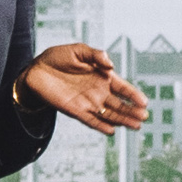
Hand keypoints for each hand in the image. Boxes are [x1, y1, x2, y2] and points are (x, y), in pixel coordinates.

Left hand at [21, 42, 152, 134]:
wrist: (36, 69)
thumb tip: (110, 66)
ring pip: (108, 114)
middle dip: (132, 111)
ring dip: (122, 120)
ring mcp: (87, 102)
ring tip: (136, 126)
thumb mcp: (79, 50)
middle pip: (119, 104)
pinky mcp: (75, 110)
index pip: (122, 88)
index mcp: (102, 77)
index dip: (133, 95)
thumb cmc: (58, 57)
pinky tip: (111, 131)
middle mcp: (98, 92)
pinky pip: (90, 120)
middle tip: (143, 118)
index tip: (144, 102)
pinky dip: (100, 126)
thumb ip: (96, 55)